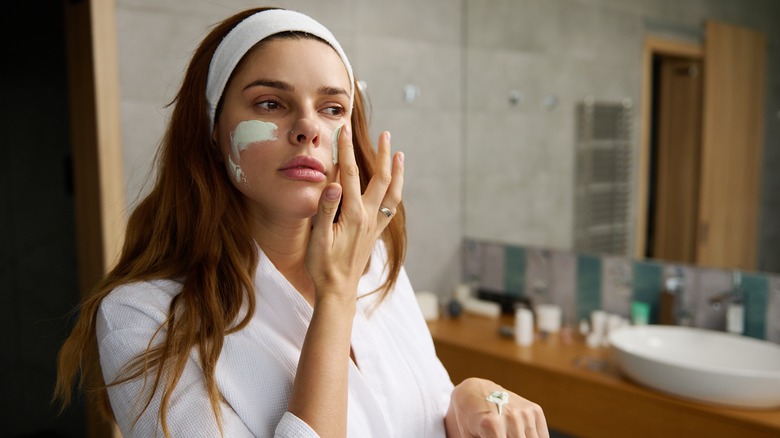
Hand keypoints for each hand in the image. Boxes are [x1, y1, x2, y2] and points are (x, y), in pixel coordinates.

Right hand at [306, 125, 403, 302]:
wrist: (338, 292)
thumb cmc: (323, 266)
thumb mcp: (318, 238)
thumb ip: (326, 209)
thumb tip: (335, 183)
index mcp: (353, 215)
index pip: (350, 174)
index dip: (346, 150)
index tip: (342, 129)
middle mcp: (368, 218)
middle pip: (380, 179)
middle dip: (382, 154)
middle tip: (385, 133)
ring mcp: (374, 226)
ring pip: (392, 193)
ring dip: (396, 172)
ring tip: (399, 154)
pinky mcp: (374, 234)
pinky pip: (390, 207)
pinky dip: (394, 192)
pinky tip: (393, 187)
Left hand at [446, 378, 548, 437]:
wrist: (475, 392)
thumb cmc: (469, 420)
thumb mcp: (469, 437)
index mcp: (492, 425)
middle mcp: (512, 416)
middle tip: (501, 437)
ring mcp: (525, 412)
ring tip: (509, 434)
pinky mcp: (535, 410)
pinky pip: (542, 436)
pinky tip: (521, 434)